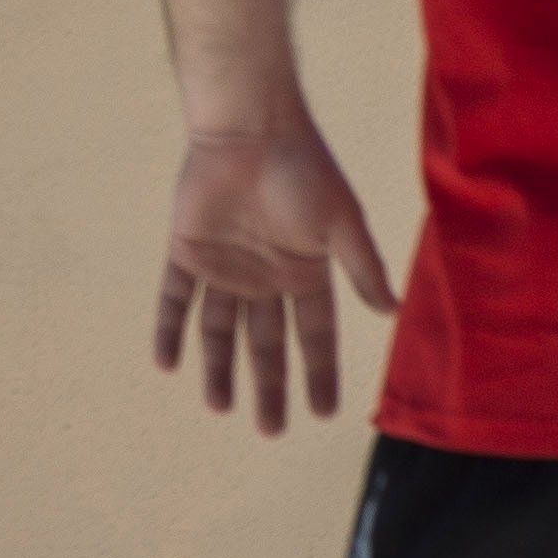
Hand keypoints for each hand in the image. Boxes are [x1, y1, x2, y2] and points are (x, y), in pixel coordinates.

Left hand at [151, 118, 402, 434]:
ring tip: (220, 406)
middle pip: (266, 344)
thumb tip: (391, 310)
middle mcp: (264, 277)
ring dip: (218, 367)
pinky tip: (167, 362)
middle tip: (270, 430)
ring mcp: (224, 266)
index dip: (318, 374)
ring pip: (220, 330)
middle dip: (269, 387)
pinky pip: (176, 299)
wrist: (250, 127)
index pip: (314, 336)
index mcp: (304, 272)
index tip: (322, 413)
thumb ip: (362, 268)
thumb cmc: (303, 168)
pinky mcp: (187, 251)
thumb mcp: (341, 223)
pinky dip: (170, 329)